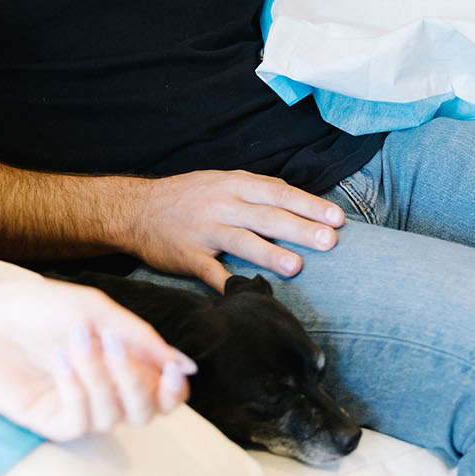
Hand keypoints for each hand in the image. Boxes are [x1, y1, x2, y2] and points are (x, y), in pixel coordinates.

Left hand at [0, 269, 195, 441]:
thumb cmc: (38, 307)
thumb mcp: (96, 310)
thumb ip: (141, 338)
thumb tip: (186, 365)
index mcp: (124, 360)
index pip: (166, 392)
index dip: (175, 388)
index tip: (171, 369)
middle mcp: (106, 388)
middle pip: (148, 411)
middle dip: (136, 379)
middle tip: (110, 343)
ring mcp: (80, 407)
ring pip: (115, 415)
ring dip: (99, 375)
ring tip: (75, 340)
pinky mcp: (51, 421)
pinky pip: (81, 421)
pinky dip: (76, 389)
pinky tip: (59, 362)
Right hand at [120, 170, 344, 290]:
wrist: (137, 209)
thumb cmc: (188, 195)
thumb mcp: (222, 181)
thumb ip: (256, 190)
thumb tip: (296, 199)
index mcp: (235, 184)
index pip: (279, 192)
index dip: (309, 205)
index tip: (337, 217)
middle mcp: (222, 204)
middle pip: (267, 216)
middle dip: (301, 228)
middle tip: (331, 241)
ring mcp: (205, 231)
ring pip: (242, 241)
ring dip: (270, 254)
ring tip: (296, 267)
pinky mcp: (187, 256)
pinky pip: (210, 271)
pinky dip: (227, 283)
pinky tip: (246, 294)